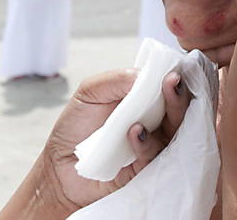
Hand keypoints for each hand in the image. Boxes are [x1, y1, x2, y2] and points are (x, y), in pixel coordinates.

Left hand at [42, 69, 190, 212]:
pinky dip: (144, 142)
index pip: (165, 87)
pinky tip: (135, 131)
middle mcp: (151, 122)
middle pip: (176, 108)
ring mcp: (150, 145)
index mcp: (141, 102)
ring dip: (170, 113)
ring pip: (172, 131)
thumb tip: (144, 74)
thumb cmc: (76, 126)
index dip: (173, 77)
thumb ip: (115, 80)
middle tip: (173, 80)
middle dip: (177, 94)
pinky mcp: (144, 169)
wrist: (59, 165)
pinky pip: (151, 154)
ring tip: (163, 96)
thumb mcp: (90, 93)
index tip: (174, 68)